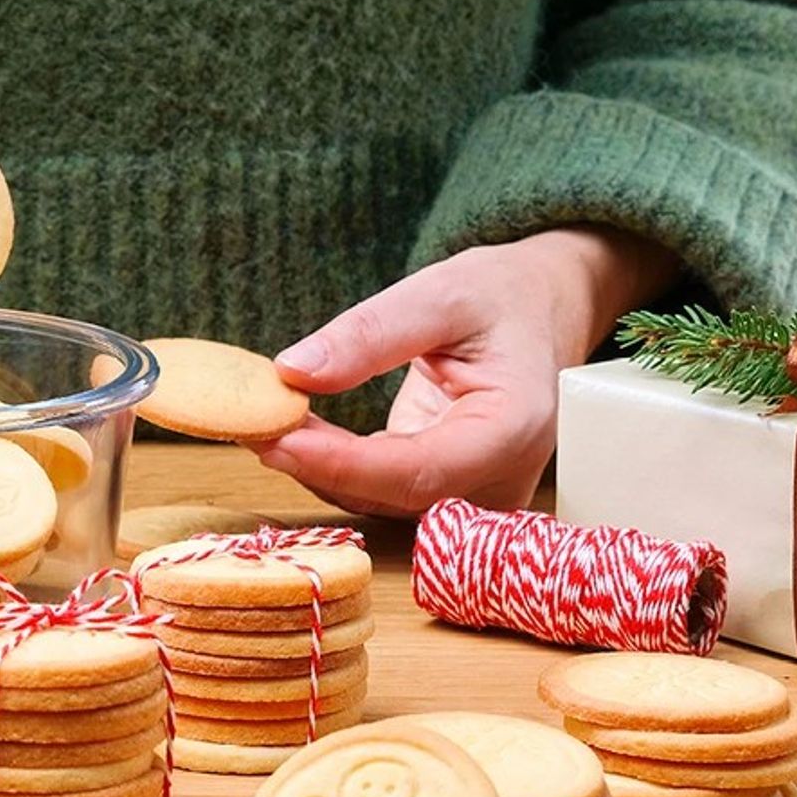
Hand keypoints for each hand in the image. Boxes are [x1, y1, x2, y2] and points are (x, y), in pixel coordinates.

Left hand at [253, 228, 679, 515]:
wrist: (544, 312)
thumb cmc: (503, 298)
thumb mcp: (441, 293)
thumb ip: (370, 334)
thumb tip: (293, 372)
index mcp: (514, 428)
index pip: (418, 469)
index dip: (341, 463)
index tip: (277, 438)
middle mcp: (500, 479)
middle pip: (396, 496)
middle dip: (319, 467)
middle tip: (252, 424)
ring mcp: (476, 496)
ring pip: (383, 503)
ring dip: (318, 469)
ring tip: (263, 422)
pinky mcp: (448, 493)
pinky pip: (383, 493)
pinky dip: (335, 467)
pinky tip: (294, 433)